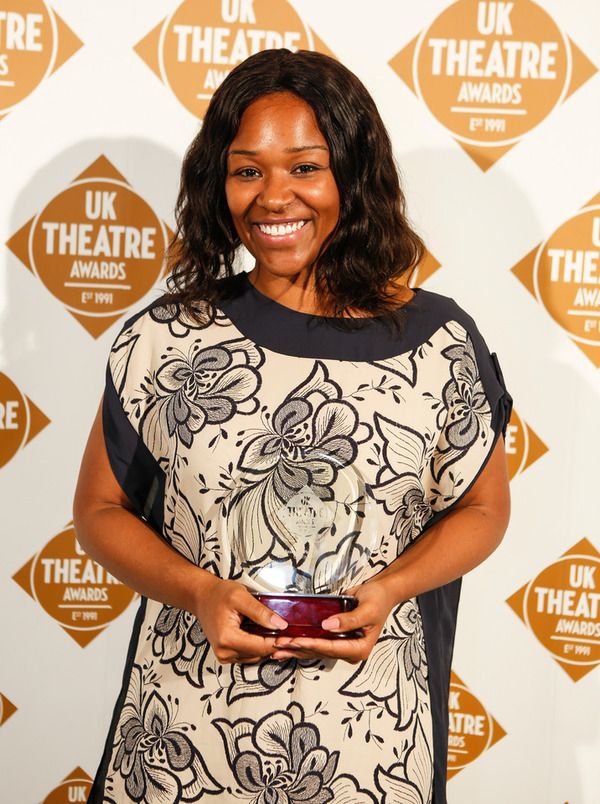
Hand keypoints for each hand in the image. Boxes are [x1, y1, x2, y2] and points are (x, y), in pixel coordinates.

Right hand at [192, 574, 287, 663]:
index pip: (261, 647)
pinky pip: (248, 655)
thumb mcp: (241, 597)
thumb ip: (261, 612)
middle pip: (259, 653)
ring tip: (270, 628)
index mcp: (227, 638)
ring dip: (265, 645)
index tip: (291, 633)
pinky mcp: (226, 655)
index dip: (278, 640)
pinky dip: (257, 646)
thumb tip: (281, 625)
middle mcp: (224, 652)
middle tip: (284, 628)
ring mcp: (224, 655)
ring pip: (255, 656)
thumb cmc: (219, 594)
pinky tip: (259, 632)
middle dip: (273, 642)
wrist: (202, 597)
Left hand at [271, 576, 396, 663]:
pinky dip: (301, 643)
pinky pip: (316, 643)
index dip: (313, 644)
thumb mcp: (367, 609)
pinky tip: (286, 645)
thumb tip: (328, 626)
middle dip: (298, 648)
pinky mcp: (335, 639)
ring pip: (315, 650)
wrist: (382, 593)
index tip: (296, 640)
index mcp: (359, 648)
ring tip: (276, 649)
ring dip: (295, 649)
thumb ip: (349, 620)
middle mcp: (349, 651)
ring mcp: (341, 646)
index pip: (332, 648)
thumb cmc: (377, 600)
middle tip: (279, 645)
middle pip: (320, 652)